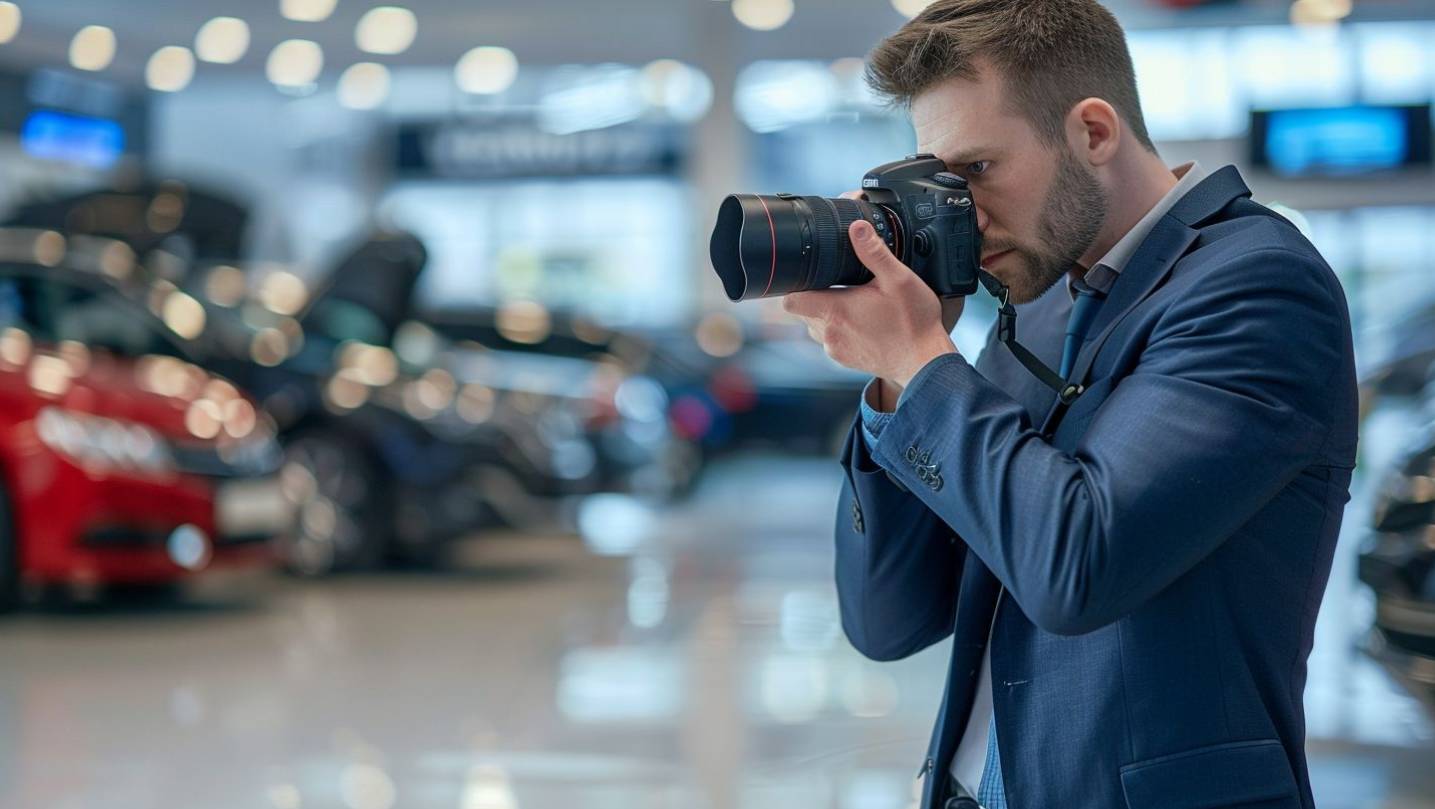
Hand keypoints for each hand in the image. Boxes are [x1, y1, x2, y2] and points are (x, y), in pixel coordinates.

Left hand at [783, 217, 957, 388]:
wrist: (925, 362)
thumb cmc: (914, 323)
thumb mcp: (899, 280)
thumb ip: (875, 253)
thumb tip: (857, 228)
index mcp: (836, 311)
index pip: (791, 300)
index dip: (795, 286)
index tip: (810, 276)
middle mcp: (829, 333)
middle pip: (802, 311)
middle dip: (814, 296)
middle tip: (839, 285)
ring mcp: (836, 349)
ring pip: (815, 326)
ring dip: (826, 314)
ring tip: (853, 303)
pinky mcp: (845, 360)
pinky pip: (830, 341)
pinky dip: (839, 330)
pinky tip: (861, 322)